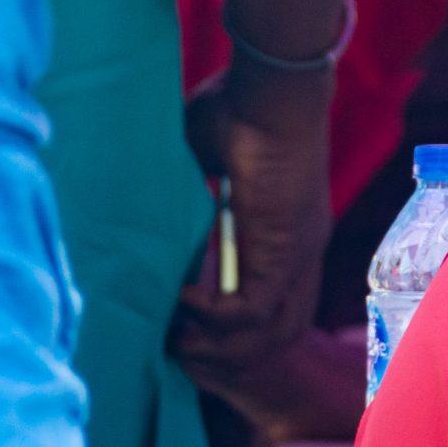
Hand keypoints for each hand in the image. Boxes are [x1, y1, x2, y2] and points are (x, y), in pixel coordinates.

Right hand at [170, 62, 336, 436]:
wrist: (271, 89)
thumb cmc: (238, 110)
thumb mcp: (204, 164)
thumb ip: (186, 198)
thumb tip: (146, 214)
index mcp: (287, 234)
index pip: (274, 310)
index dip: (234, 334)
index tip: (185, 335)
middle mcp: (301, 253)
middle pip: (279, 337)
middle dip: (226, 357)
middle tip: (175, 350)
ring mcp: (299, 256)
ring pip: (270, 337)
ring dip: (216, 346)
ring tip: (173, 336)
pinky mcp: (285, 252)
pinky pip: (250, 312)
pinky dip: (212, 317)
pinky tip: (181, 298)